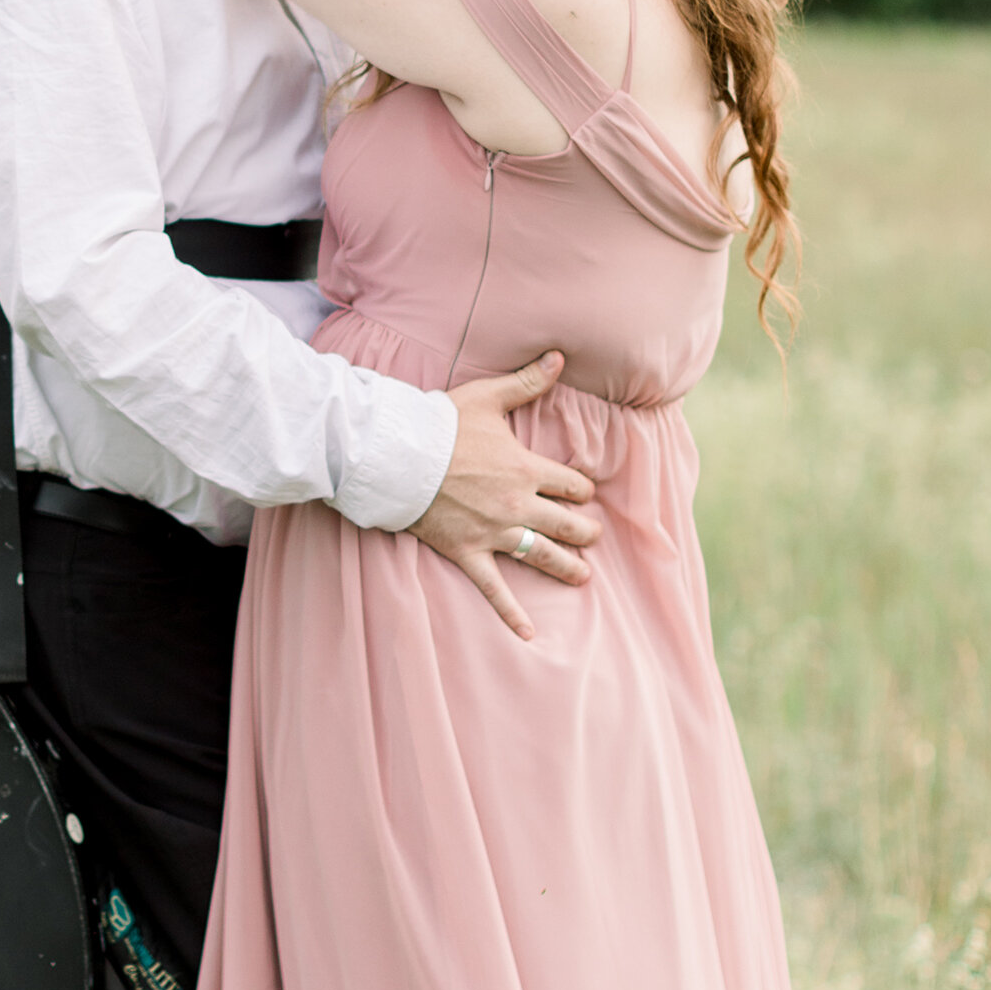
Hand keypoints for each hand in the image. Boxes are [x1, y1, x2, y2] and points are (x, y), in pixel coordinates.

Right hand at [406, 351, 599, 637]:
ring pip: (543, 555)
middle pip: (567, 523)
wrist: (398, 456)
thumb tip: (561, 356)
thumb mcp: (487, 397)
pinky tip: (528, 633)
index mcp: (526, 468)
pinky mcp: (468, 552)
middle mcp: (518, 504)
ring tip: (583, 577)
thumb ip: (528, 381)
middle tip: (591, 536)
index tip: (583, 491)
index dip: (582, 488)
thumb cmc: (441, 424)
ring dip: (567, 568)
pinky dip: (512, 613)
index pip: (572, 484)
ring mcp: (494, 533)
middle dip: (584, 531)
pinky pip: (495, 589)